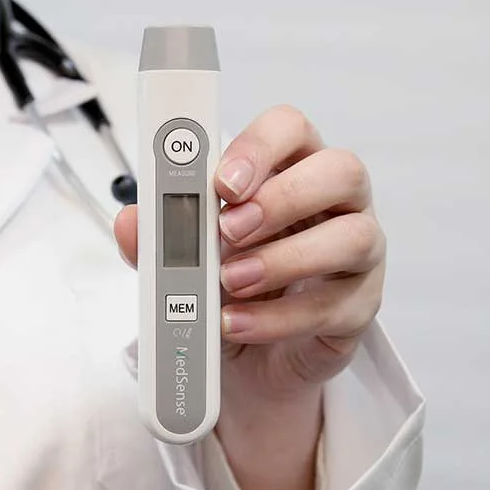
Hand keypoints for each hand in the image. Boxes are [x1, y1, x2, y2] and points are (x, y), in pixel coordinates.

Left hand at [113, 105, 385, 489]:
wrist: (249, 359)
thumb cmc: (230, 287)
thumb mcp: (185, 261)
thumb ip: (158, 239)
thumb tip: (130, 222)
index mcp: (291, 169)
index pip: (289, 129)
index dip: (258, 146)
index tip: (220, 181)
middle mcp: (334, 203)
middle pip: (341, 171)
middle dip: (280, 199)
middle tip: (229, 230)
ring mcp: (357, 254)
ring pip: (354, 237)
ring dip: (283, 260)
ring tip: (232, 281)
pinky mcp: (358, 307)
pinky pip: (335, 305)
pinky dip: (278, 318)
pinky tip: (239, 323)